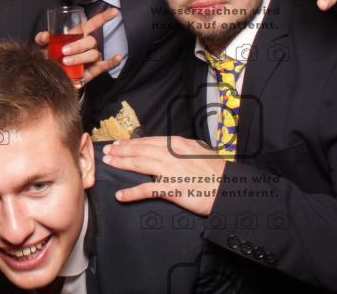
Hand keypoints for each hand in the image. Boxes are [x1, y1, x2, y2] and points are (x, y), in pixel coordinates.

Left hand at [35, 8, 123, 85]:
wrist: (49, 76)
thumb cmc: (49, 57)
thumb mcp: (43, 46)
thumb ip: (42, 39)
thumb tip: (45, 36)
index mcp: (78, 34)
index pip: (93, 23)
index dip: (104, 17)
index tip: (114, 12)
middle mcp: (87, 45)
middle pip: (90, 41)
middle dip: (78, 46)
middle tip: (63, 52)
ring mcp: (91, 58)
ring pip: (93, 54)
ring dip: (80, 57)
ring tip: (66, 62)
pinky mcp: (92, 71)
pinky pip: (104, 66)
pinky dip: (112, 62)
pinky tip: (117, 58)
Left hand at [102, 136, 226, 215]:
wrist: (231, 189)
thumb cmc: (217, 172)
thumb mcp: (199, 151)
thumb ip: (182, 149)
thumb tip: (170, 146)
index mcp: (178, 145)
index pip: (148, 141)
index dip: (131, 142)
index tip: (118, 143)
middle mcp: (172, 154)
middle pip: (140, 150)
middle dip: (121, 150)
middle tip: (106, 152)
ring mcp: (171, 171)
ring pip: (140, 164)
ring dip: (121, 163)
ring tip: (108, 164)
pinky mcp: (172, 189)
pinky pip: (147, 190)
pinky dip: (132, 193)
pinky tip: (121, 195)